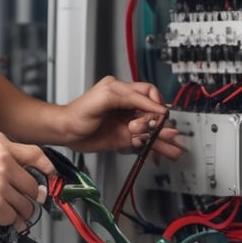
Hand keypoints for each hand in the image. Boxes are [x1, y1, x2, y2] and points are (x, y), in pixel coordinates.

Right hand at [0, 132, 53, 231]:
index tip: (51, 176)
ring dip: (18, 212)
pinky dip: (7, 220)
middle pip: (33, 186)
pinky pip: (14, 218)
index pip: (36, 154)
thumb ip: (11, 161)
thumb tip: (39, 179)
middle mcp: (1, 161)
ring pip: (26, 205)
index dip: (47, 168)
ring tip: (2, 207)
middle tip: (16, 200)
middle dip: (29, 199)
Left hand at [60, 76, 184, 158]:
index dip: (155, 104)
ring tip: (175, 145)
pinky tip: (166, 152)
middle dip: (157, 123)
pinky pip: (146, 141)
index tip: (158, 116)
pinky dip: (156, 146)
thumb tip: (151, 104)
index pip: (149, 93)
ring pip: (153, 129)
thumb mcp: (104, 97)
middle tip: (153, 130)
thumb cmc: (78, 112)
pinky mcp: (126, 138)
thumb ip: (129, 97)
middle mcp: (128, 106)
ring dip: (164, 137)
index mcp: (123, 91)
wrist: (66, 132)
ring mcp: (128, 123)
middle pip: (153, 112)